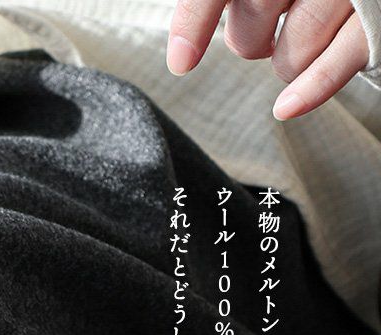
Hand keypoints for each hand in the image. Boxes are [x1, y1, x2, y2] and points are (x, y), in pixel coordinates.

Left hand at [166, 0, 369, 119]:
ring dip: (287, 59)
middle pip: (253, 21)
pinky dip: (311, 88)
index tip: (180, 62)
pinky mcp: (378, 19)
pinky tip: (285, 108)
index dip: (195, 22)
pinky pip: (339, 61)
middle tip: (264, 31)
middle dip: (249, 40)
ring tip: (302, 35)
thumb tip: (183, 51)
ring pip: (291, 51)